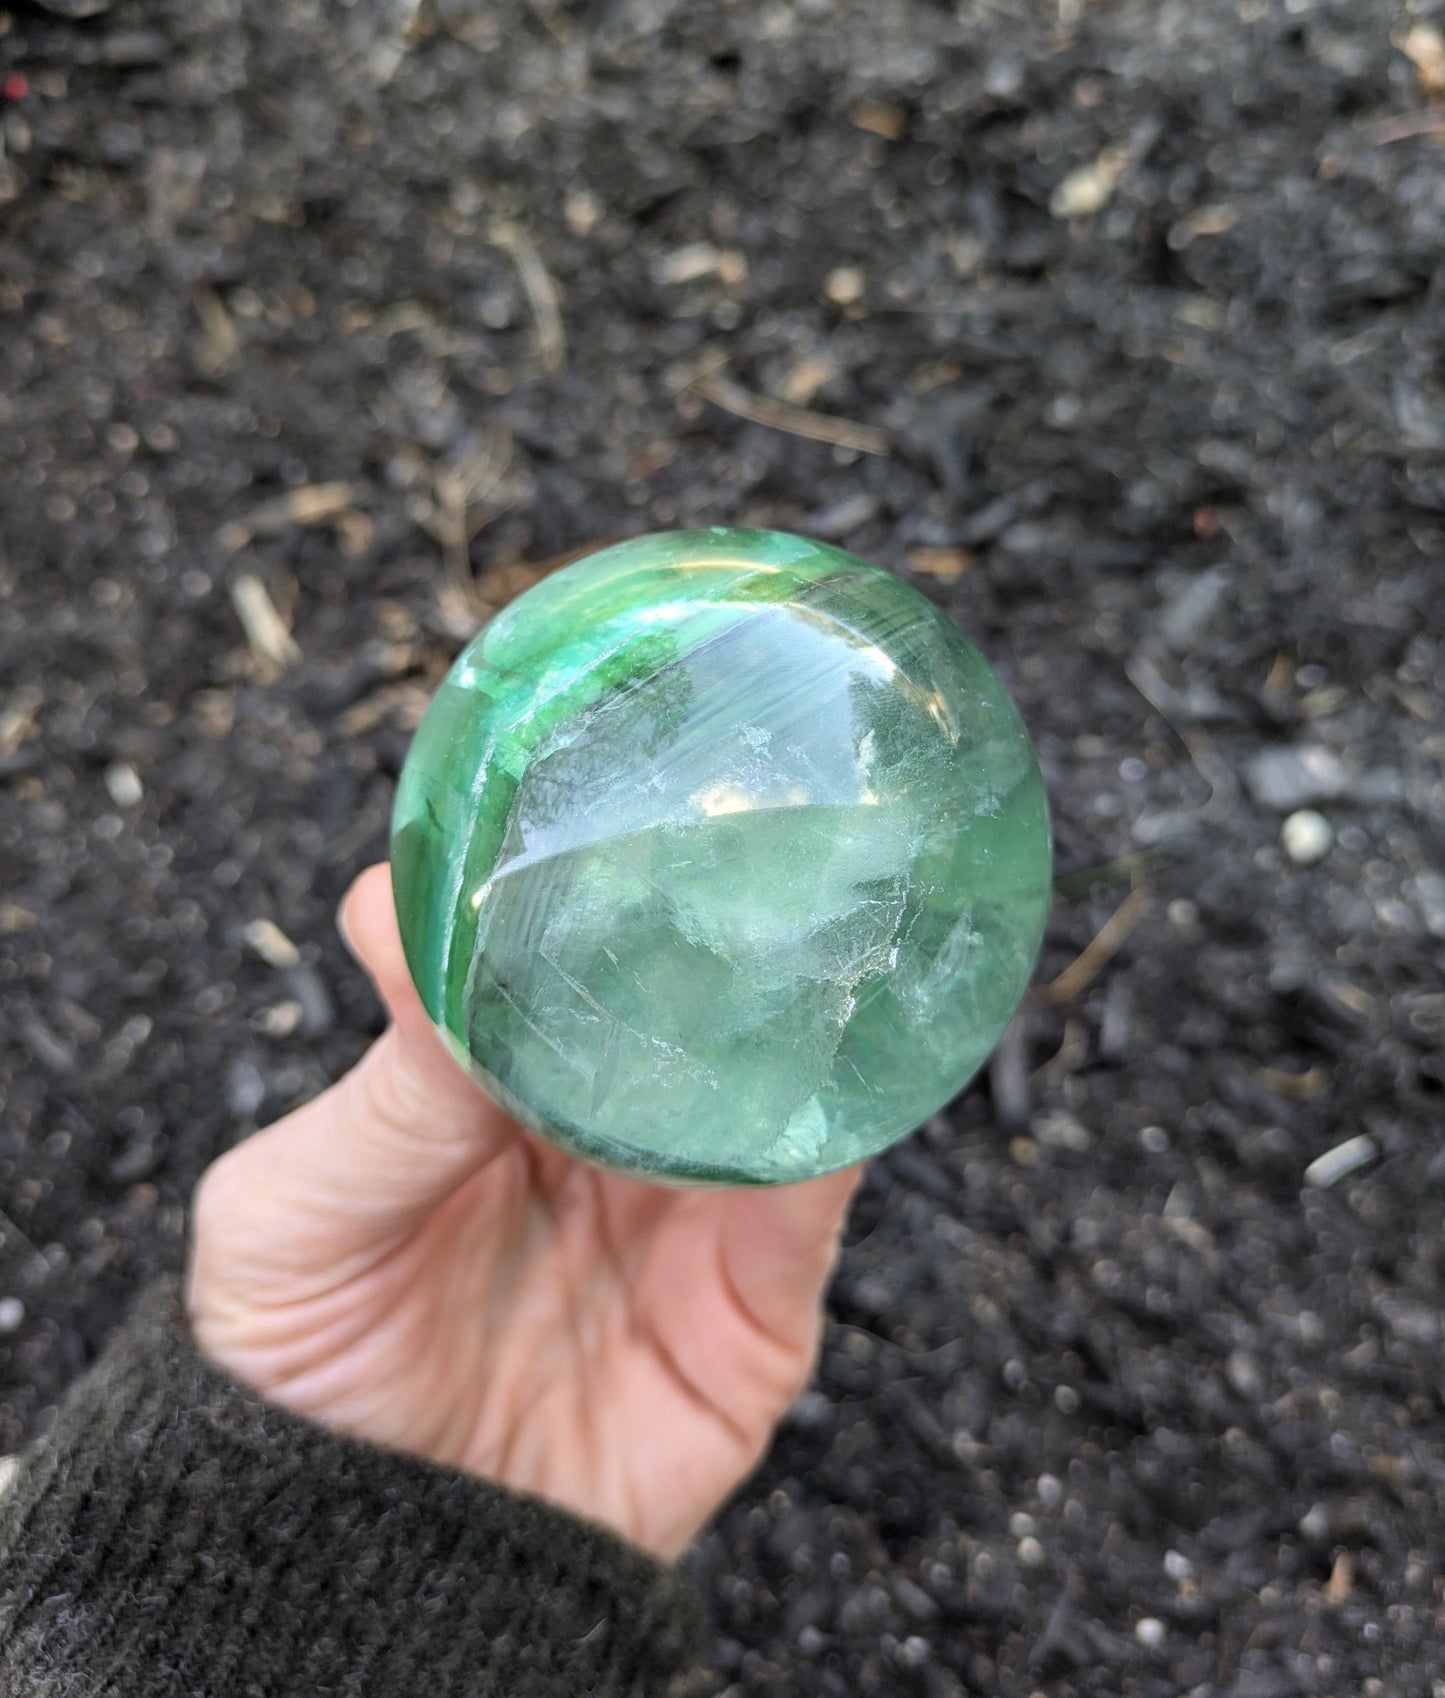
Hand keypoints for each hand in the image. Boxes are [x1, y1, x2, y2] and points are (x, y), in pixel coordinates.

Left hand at [188, 865, 858, 1559]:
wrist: (382, 1578)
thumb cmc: (305, 1376)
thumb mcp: (292, 1219)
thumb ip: (380, 1083)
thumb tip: (399, 906)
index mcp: (494, 1084)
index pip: (561, 955)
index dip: (588, 881)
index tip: (613, 802)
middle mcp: (604, 1130)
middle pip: (682, 1005)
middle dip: (715, 931)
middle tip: (743, 837)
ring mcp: (686, 1213)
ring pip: (764, 1086)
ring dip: (791, 1018)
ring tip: (814, 934)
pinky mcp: (754, 1309)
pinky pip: (806, 1207)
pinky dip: (828, 1138)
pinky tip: (832, 1076)